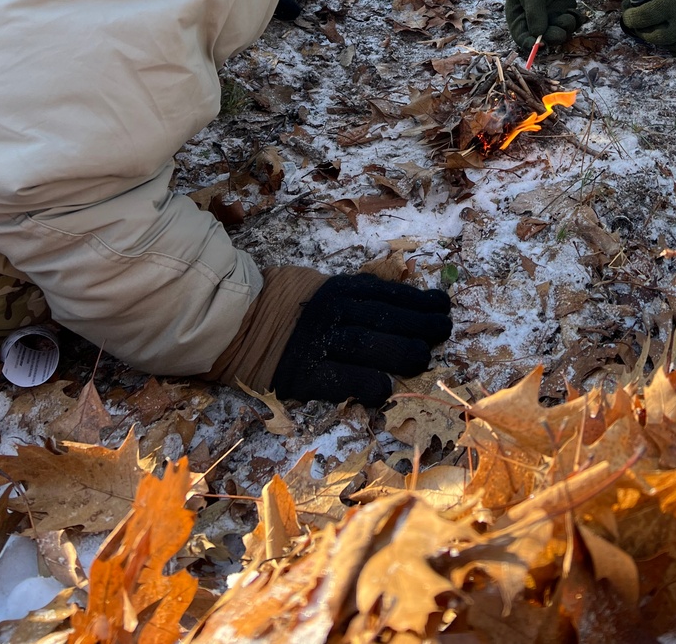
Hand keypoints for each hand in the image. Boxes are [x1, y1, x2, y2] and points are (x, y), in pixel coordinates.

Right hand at [271, 274, 451, 406]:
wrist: (231, 323)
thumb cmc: (278, 303)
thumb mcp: (317, 285)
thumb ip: (352, 293)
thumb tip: (395, 298)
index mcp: (337, 289)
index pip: (387, 295)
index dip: (419, 302)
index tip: (443, 306)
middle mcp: (331, 312)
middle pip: (384, 318)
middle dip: (419, 325)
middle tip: (443, 332)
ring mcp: (316, 342)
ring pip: (367, 345)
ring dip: (401, 352)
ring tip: (424, 358)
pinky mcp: (301, 374)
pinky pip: (340, 379)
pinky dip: (366, 383)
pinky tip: (386, 389)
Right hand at [506, 0, 581, 54]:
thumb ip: (534, 13)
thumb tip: (539, 35)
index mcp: (518, 17)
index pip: (522, 37)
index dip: (531, 45)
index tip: (541, 46)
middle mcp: (534, 20)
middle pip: (544, 38)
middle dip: (552, 37)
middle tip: (559, 33)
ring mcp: (550, 16)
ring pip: (559, 32)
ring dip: (566, 28)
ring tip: (568, 16)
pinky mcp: (564, 10)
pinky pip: (571, 23)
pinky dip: (576, 21)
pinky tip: (577, 14)